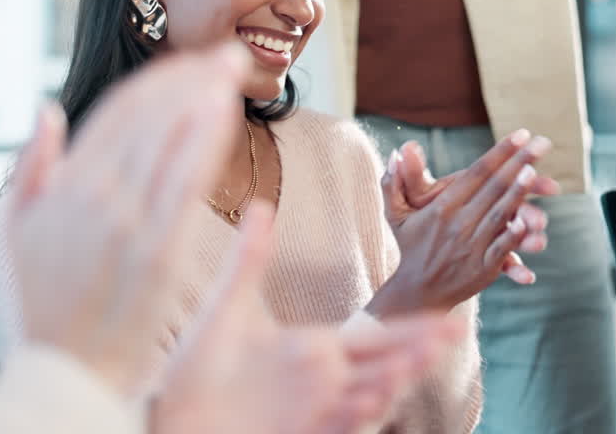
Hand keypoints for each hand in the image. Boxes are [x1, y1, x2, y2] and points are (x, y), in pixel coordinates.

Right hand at [1, 43, 248, 396]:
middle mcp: (96, 195)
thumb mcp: (3, 232)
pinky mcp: (159, 251)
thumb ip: (26, 168)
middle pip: (152, 116)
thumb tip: (48, 110)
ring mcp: (129, 221)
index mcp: (63, 186)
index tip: (191, 62)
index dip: (159, 80)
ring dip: (206, 95)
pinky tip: (225, 111)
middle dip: (193, 77)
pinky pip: (185, 181)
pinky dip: (205, 139)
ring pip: (170, 138)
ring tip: (234, 70)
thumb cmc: (31, 308)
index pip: (118, 112)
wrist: (61, 374)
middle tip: (228, 54)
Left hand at [153, 201, 465, 433]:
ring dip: (389, 384)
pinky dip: (352, 417)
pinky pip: (333, 428)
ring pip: (365, 398)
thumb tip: (258, 204)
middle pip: (383, 367)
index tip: (449, 318)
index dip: (413, 331)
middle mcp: (322, 383)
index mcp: (316, 351)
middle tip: (449, 335)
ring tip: (410, 364)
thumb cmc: (195, 370)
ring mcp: (311, 413)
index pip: (377, 339)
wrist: (166, 418)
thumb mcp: (227, 307)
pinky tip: (366, 401)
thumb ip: (250, 257)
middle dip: (415, 353)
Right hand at [369, 131, 556, 315]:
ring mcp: (472, 246)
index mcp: (442, 207)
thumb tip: (399, 150)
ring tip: (536, 173)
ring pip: (499, 215)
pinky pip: (501, 250)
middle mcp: (458, 223)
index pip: (477, 173)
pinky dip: (514, 237)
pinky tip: (530, 224)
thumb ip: (396, 181)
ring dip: (519, 194)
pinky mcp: (483, 269)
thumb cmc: (411, 246)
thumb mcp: (397, 213)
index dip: (500, 152)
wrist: (417, 292)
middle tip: (542, 143)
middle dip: (519, 163)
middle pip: (494, 187)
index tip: (521, 134)